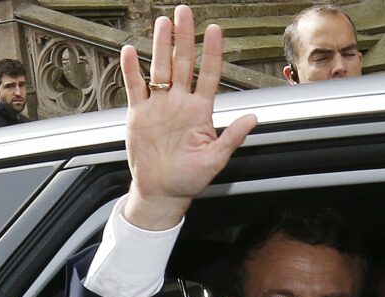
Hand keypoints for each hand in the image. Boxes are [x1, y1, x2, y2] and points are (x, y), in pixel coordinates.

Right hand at [120, 5, 256, 229]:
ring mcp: (160, 106)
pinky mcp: (140, 114)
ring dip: (161, 46)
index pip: (210, 75)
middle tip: (184, 12)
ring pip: (161, 69)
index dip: (212, 53)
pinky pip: (136, 87)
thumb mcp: (216, 160)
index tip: (215, 30)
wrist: (162, 191)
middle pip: (184, 64)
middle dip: (185, 38)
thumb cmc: (189, 178)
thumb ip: (233, 137)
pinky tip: (132, 52)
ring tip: (163, 23)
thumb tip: (253, 118)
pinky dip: (132, 70)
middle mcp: (180, 103)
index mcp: (201, 112)